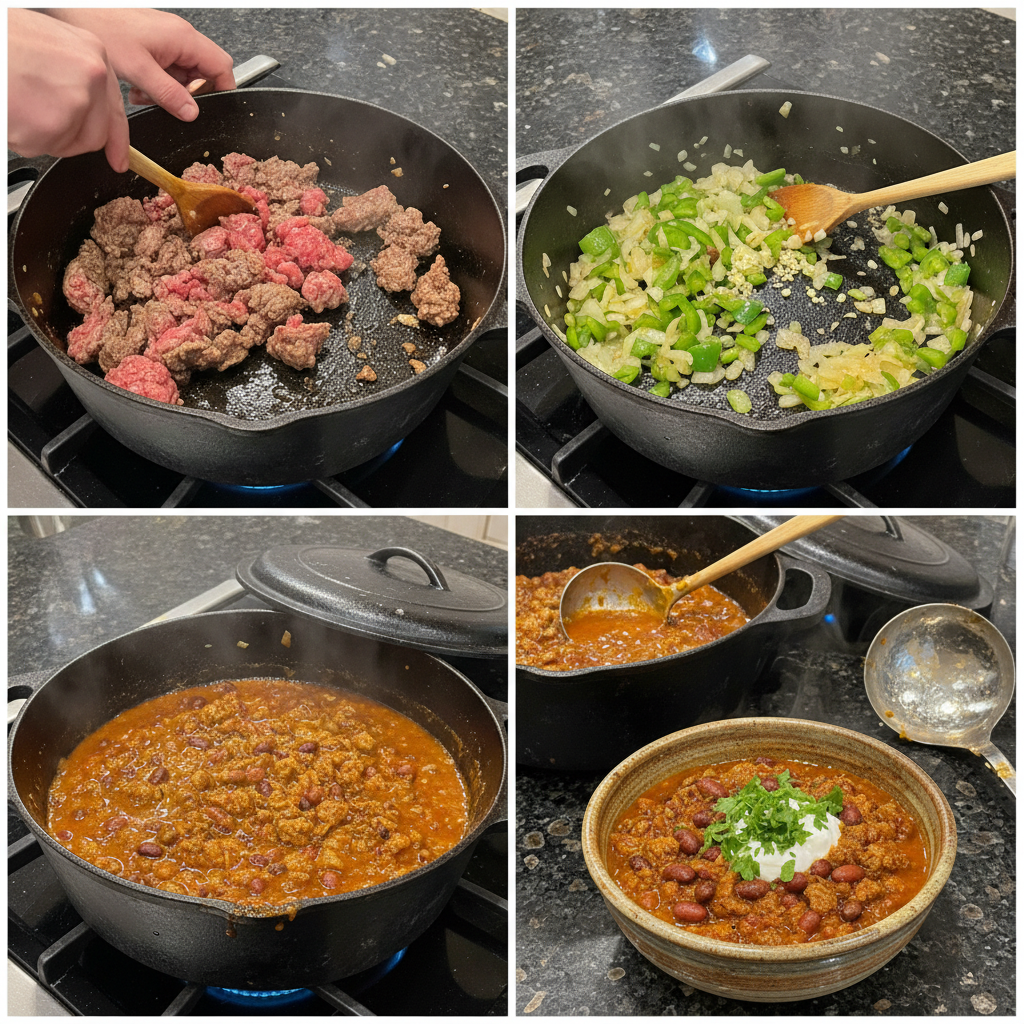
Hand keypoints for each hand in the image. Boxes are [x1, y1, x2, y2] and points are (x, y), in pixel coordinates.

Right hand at [8, 8, 129, 170]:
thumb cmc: (5, 40)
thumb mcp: (51, 44)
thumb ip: (77, 75)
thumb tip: (90, 105)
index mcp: (92, 53)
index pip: (115, 109)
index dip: (117, 140)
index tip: (120, 160)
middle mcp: (89, 78)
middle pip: (95, 135)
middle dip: (69, 135)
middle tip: (39, 113)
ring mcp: (73, 103)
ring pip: (68, 143)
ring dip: (44, 134)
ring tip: (21, 101)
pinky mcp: (50, 126)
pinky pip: (41, 147)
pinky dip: (24, 137)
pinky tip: (13, 110)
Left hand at [46, 9, 234, 119]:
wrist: (72, 9)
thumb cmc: (100, 27)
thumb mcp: (138, 70)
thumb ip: (169, 94)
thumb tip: (192, 113)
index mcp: (183, 38)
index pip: (223, 68)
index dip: (222, 92)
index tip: (212, 110)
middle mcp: (179, 35)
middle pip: (204, 74)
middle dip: (189, 95)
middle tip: (169, 103)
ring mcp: (167, 38)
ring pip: (184, 74)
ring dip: (170, 91)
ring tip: (146, 94)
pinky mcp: (154, 42)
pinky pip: (167, 69)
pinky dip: (157, 83)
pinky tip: (139, 86)